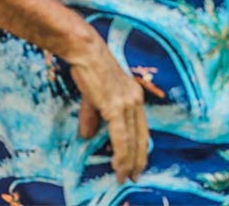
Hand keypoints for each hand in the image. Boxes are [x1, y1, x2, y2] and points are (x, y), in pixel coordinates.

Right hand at [69, 40, 149, 183]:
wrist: (87, 52)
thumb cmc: (90, 69)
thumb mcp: (95, 97)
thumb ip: (94, 117)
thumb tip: (87, 137)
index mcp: (134, 95)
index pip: (141, 127)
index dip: (140, 146)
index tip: (138, 162)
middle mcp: (136, 99)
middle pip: (141, 136)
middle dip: (139, 159)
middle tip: (135, 176)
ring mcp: (127, 103)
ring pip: (132, 140)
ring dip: (129, 161)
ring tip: (126, 176)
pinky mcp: (116, 106)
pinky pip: (121, 137)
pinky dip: (121, 153)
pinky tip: (119, 166)